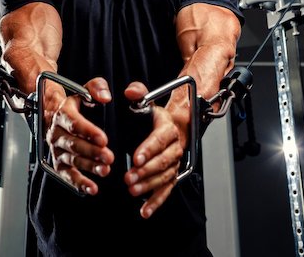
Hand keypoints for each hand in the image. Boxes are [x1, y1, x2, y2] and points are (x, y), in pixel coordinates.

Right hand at [46, 77, 114, 194]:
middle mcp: (57, 133)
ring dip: (89, 167)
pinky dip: (79, 183)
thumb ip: (97, 88)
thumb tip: (105, 96)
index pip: (74, 123)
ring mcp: (56, 150)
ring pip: (72, 160)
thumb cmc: (75, 104)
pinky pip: (67, 175)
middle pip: (73, 144)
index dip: (88, 132)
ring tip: (105, 170)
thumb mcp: (85, 90)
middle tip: (109, 157)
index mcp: (63, 114)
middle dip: (92, 152)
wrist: (53, 114)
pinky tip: (92, 188)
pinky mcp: (58, 163)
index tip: (103, 139)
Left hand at [123, 82, 185, 218]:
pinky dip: (156, 202)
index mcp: (167, 128)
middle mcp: (174, 147)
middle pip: (162, 161)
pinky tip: (145, 211)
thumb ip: (138, 93)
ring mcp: (174, 163)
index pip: (159, 139)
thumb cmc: (155, 116)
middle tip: (129, 177)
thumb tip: (130, 92)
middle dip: (145, 171)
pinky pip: (166, 190)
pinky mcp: (171, 176)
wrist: (174, 126)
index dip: (148, 149)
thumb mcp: (147, 101)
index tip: (136, 157)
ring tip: (133, 190)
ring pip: (164, 177)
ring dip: (149, 185)